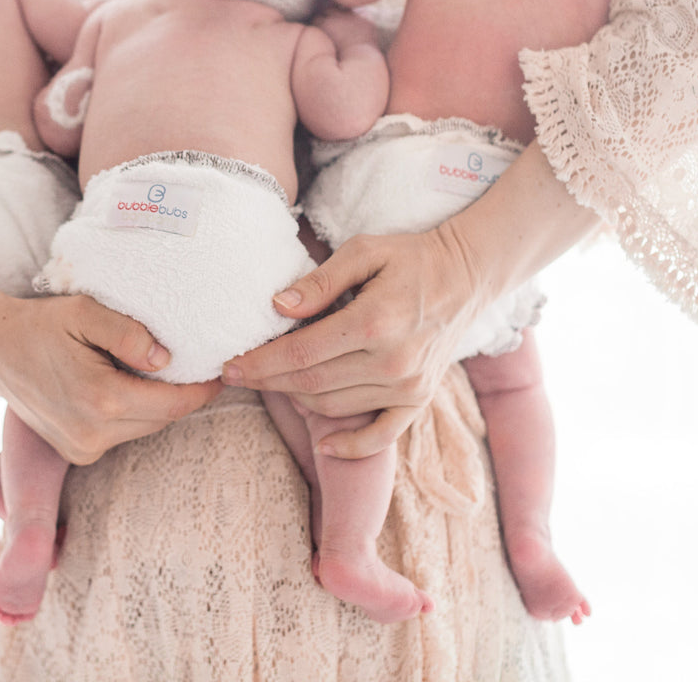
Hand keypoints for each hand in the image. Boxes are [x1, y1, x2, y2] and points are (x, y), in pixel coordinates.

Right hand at [0, 293, 222, 465]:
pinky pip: (122, 434)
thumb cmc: (41, 322)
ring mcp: (82, 449)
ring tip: (165, 372)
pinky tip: (127, 385)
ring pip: (144, 428)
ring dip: (159, 404)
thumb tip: (168, 359)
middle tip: (203, 366)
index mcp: (100, 400)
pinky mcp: (76, 453)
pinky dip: (133, 413)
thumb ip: (129, 333)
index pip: (174, 403)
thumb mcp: (86, 311)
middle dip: (185, 395)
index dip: (204, 389)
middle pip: (163, 418)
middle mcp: (93, 434)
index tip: (223, 370)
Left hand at [222, 224, 484, 458]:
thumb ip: (319, 280)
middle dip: (266, 382)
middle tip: (236, 376)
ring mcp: (408, 386)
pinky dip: (350, 446)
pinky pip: (381, 435)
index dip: (260, 362)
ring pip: (334, 407)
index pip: (300, 353)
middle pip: (310, 384)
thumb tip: (278, 306)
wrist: (468, 275)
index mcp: (373, 322)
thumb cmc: (411, 258)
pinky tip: (323, 445)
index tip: (229, 366)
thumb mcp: (364, 251)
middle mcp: (392, 361)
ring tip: (273, 383)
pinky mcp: (419, 399)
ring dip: (297, 399)